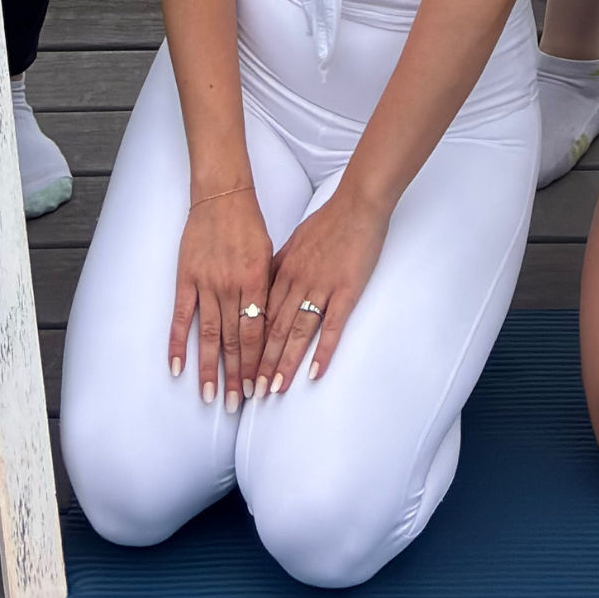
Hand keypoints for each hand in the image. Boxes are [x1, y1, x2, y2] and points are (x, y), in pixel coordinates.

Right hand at [168, 184, 274, 404]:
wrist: (221, 196)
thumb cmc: (250, 226)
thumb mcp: (269, 256)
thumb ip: (267, 291)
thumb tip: (270, 328)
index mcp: (257, 282)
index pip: (257, 333)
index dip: (257, 363)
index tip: (257, 389)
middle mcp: (232, 287)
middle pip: (235, 340)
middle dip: (236, 376)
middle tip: (236, 405)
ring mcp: (207, 284)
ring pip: (210, 335)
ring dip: (211, 369)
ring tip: (211, 397)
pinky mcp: (186, 279)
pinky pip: (182, 317)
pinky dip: (179, 343)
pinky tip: (177, 367)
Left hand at [257, 183, 391, 394]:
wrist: (358, 204)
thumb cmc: (327, 221)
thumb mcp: (294, 241)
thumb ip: (279, 267)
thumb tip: (265, 288)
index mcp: (282, 271)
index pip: (260, 316)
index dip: (249, 346)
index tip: (240, 368)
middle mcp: (296, 282)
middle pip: (273, 330)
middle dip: (261, 364)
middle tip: (250, 393)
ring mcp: (321, 288)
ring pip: (297, 332)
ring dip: (284, 364)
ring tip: (274, 390)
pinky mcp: (346, 291)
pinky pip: (332, 326)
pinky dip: (322, 351)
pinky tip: (315, 372)